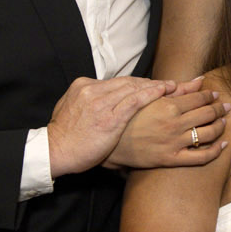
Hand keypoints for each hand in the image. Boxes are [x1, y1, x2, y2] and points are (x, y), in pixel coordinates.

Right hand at [47, 76, 171, 177]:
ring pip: (134, 88)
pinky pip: (134, 101)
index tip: (154, 85)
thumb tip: (100, 96)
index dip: (139, 83)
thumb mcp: (70, 108)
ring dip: (157, 86)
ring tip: (174, 87)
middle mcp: (93, 90)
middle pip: (128, 82)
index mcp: (83, 86)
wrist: (56, 150)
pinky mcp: (110, 118)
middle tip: (170, 84)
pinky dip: (151, 94)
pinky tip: (164, 91)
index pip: (118, 81)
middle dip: (151, 82)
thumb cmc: (66, 136)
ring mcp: (101, 103)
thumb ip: (87, 99)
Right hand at [105, 78, 230, 169]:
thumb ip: (178, 89)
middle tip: (225, 107)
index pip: (199, 98)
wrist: (110, 142)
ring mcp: (174, 142)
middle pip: (207, 114)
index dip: (210, 96)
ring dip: (220, 126)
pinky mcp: (172, 159)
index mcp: (168, 106)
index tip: (214, 95)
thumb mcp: (150, 98)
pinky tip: (223, 145)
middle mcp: (174, 124)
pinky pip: (201, 157)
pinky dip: (216, 151)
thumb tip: (200, 79)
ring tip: (223, 122)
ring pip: (208, 134)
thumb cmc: (129, 117)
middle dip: (220, 109)